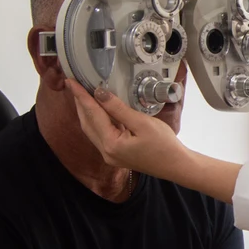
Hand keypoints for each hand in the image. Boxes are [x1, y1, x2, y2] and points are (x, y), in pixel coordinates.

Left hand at [67, 80, 188, 180]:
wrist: (176, 165)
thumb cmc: (164, 146)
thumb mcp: (142, 123)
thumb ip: (118, 108)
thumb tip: (100, 94)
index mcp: (111, 144)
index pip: (92, 114)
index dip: (81, 96)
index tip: (71, 82)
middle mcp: (106, 152)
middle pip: (87, 123)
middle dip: (80, 103)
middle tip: (75, 85)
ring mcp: (110, 155)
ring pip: (92, 129)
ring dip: (87, 112)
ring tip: (84, 95)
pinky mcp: (116, 154)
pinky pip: (101, 134)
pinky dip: (97, 120)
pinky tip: (100, 110)